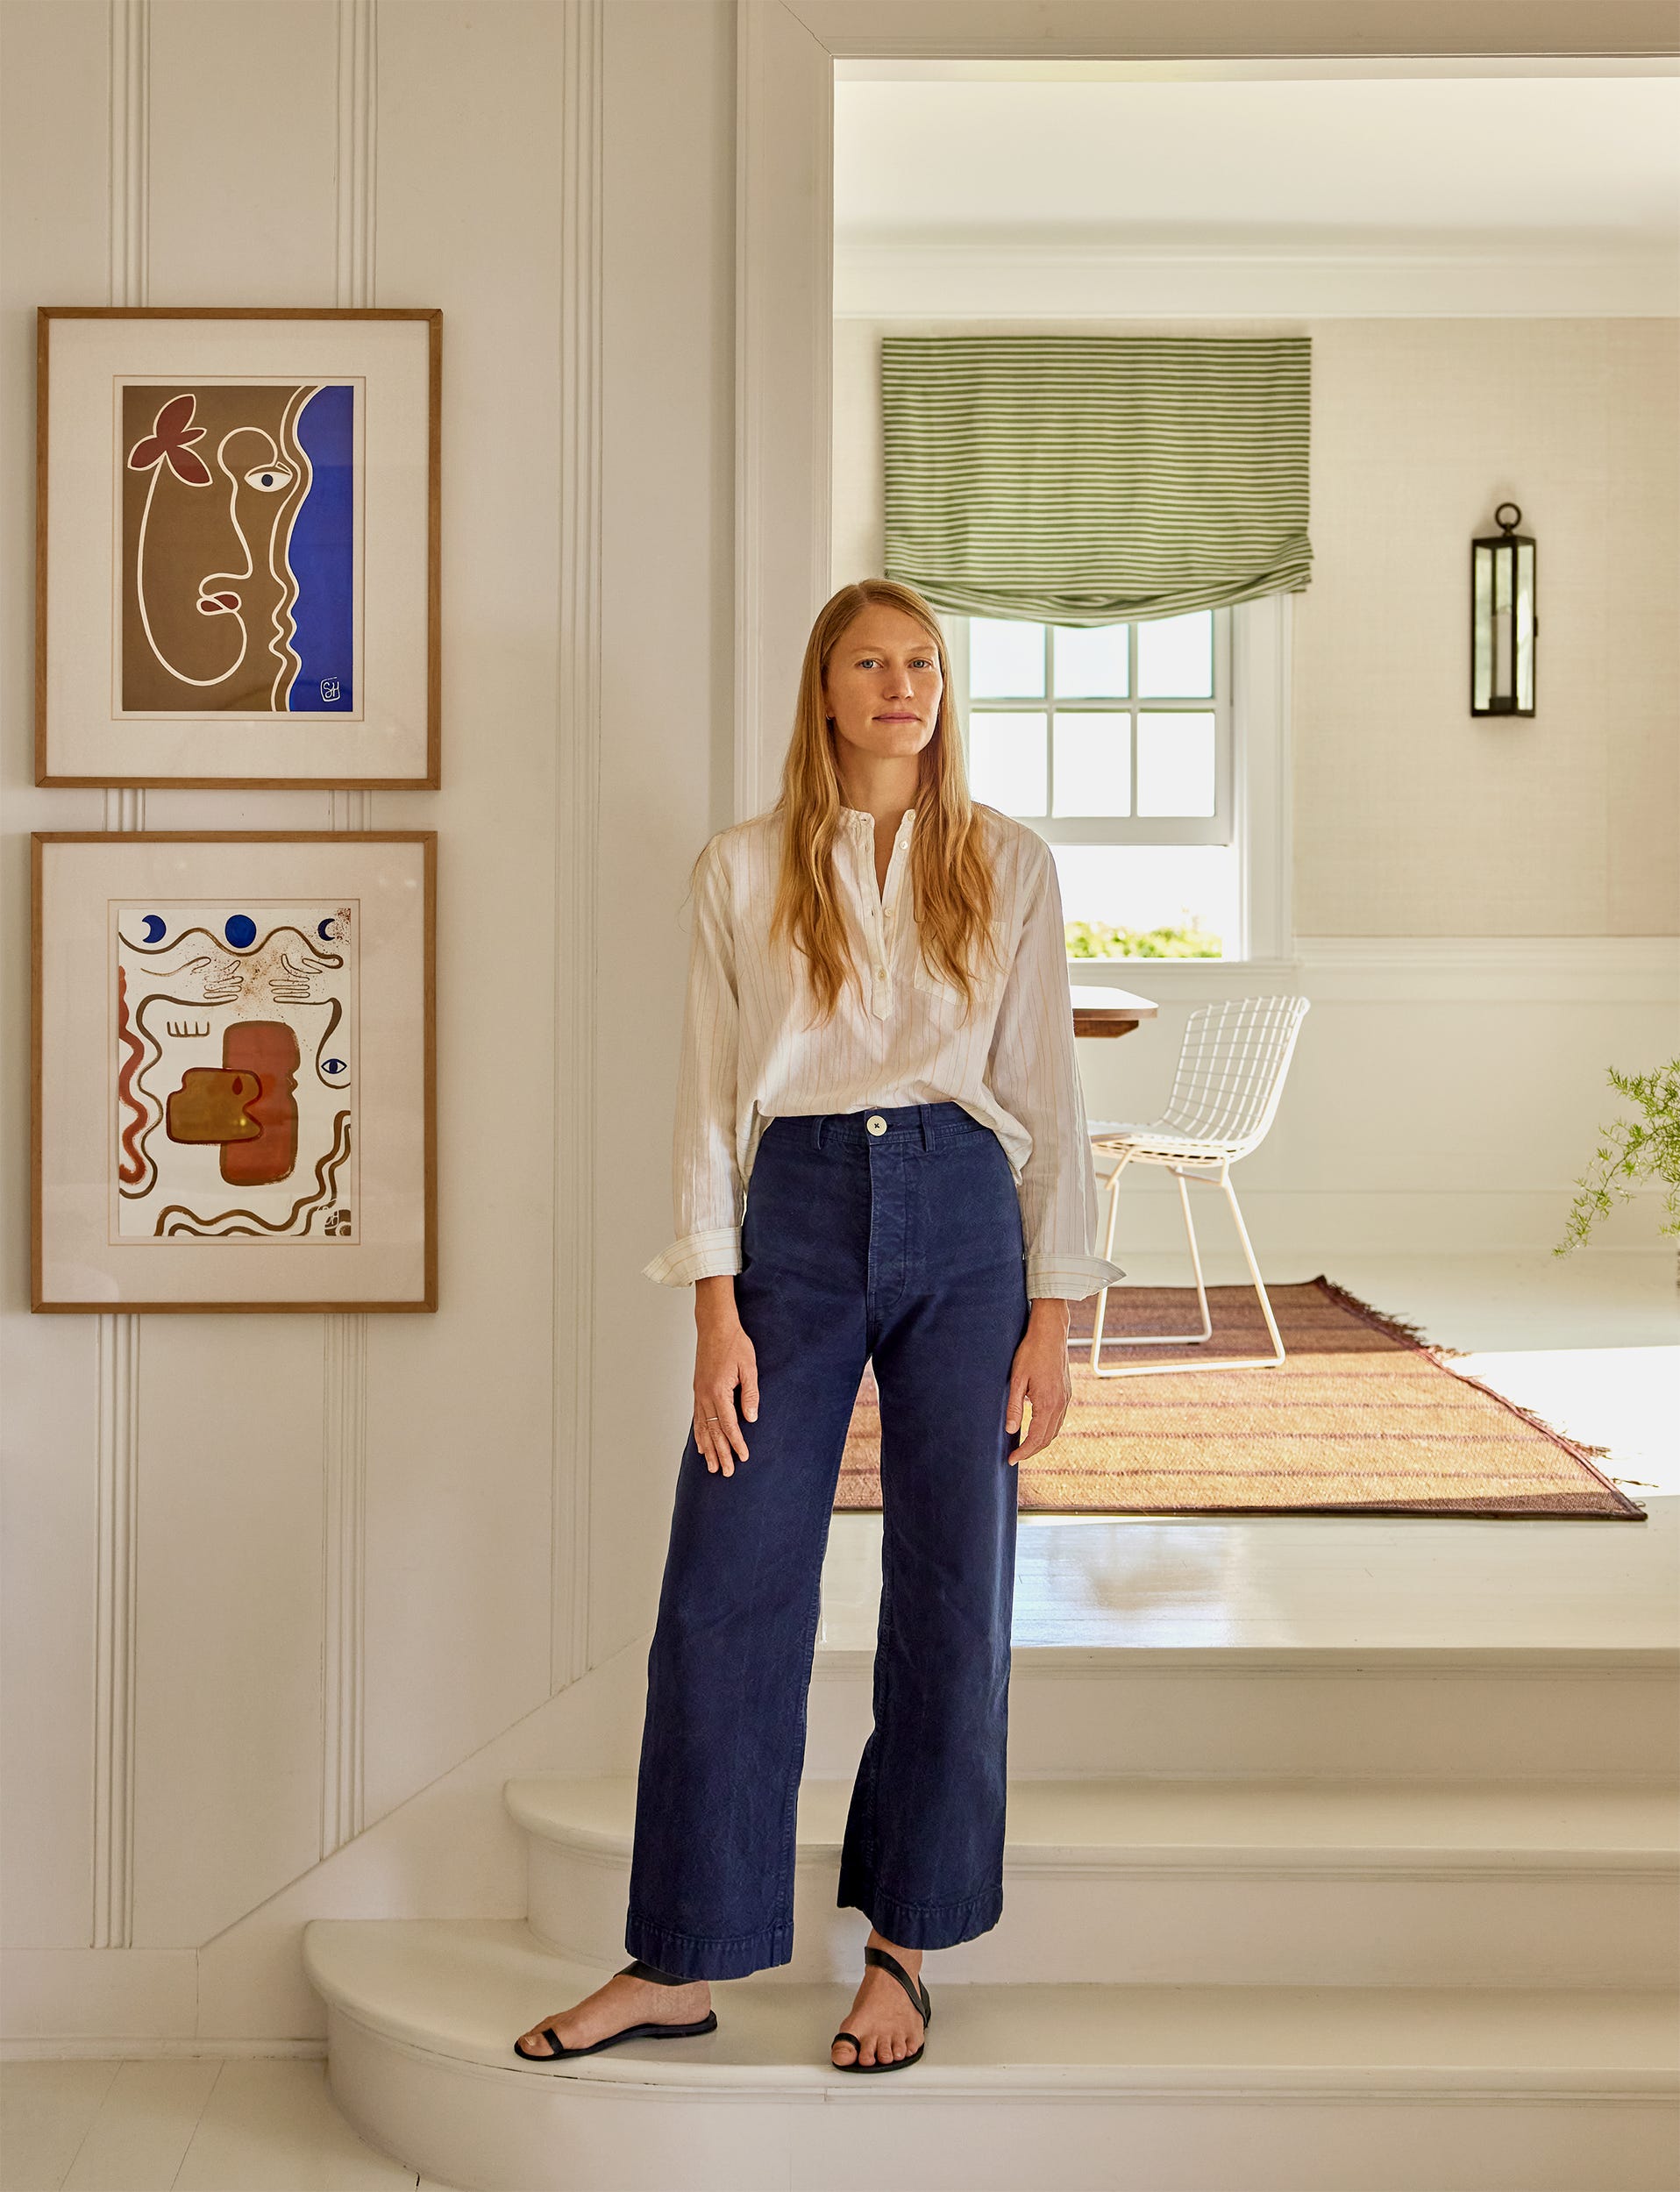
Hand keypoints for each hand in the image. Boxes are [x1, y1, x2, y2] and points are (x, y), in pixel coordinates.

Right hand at [692, 1276, 757, 1476]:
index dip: (736, 1443)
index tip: (743, 1457)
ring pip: (703, 1427)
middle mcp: (705, 1396)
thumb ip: (750, 1394)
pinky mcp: (698, 1390)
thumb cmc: (734, 1344)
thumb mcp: (749, 1367)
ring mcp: (699, 1394)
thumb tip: (751, 1418)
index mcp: (719, 1391)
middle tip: (727, 1472)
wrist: (715, 1326)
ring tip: (712, 1466)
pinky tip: (701, 1445)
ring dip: (708, 1448)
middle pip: (714, 1431)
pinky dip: (699, 1434)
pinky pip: (697, 1418)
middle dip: (721, 1453)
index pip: (729, 1424)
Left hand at [1005, 1298, 1071, 1464]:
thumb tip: (1010, 1430)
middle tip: (1015, 1457)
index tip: (1011, 1460)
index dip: (1023, 1452)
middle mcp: (1061, 1404)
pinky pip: (1059, 1419)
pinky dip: (1048, 1429)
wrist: (1051, 1333)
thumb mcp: (1017, 1379)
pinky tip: (1037, 1428)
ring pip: (1055, 1430)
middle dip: (1032, 1450)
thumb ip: (1014, 1406)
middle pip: (1048, 1438)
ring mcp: (1066, 1398)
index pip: (1036, 1438)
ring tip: (1024, 1446)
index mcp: (1048, 1403)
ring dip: (1041, 1441)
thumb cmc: (1031, 1352)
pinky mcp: (1067, 1393)